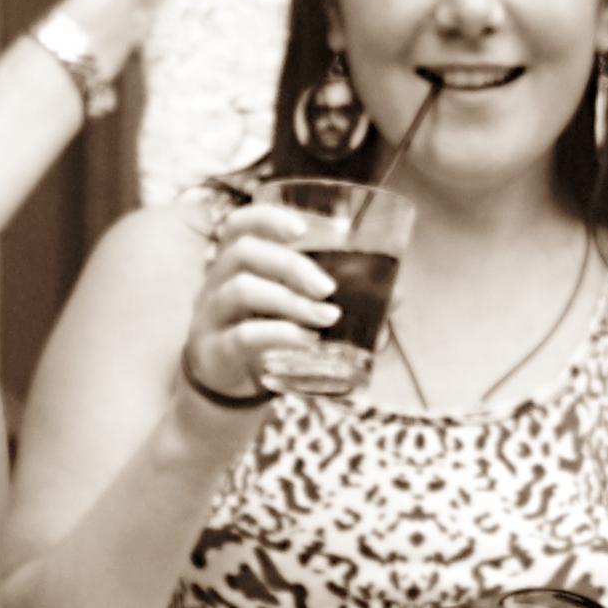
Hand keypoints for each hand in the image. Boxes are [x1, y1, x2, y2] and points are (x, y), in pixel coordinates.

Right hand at [176, 200, 336, 412]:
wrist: (227, 388)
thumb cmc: (266, 336)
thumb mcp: (293, 312)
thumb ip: (338, 299)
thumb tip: (397, 295)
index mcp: (235, 263)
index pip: (237, 224)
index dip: (266, 219)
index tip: (302, 228)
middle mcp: (216, 282)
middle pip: (243, 252)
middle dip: (291, 264)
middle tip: (329, 287)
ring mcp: (210, 317)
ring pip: (241, 290)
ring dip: (290, 300)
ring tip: (327, 317)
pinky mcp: (214, 352)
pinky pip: (243, 336)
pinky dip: (280, 335)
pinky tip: (308, 341)